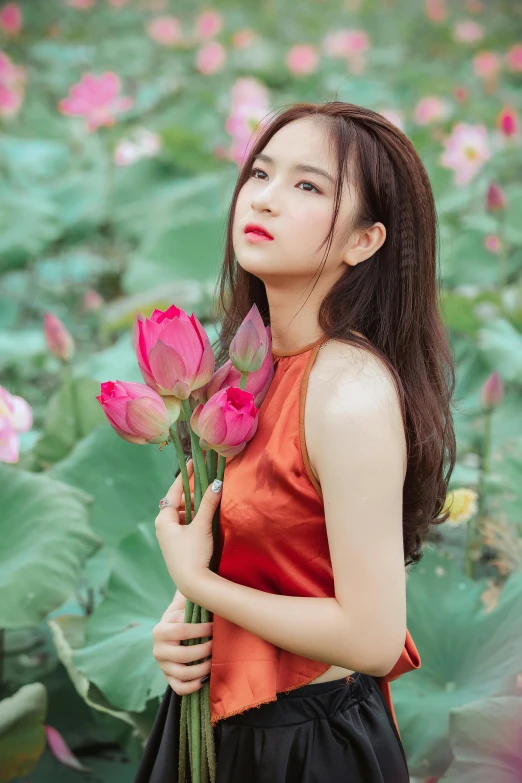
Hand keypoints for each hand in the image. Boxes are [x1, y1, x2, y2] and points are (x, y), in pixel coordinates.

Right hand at [152, 593, 212, 695]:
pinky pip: (179, 688)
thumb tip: (209, 597)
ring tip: (213, 660)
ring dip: (202, 668)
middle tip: (216, 644)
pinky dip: (193, 686)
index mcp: (160, 630)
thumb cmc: (185, 615)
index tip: (215, 626)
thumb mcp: (184, 605)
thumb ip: (193, 600)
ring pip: (183, 673)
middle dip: (205, 650)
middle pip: (184, 655)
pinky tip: (205, 678)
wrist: (173, 629)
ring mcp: (162, 666)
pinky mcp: (168, 678)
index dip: (201, 630)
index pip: (182, 631)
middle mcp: (158, 650)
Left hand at [155, 458, 221, 597]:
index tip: (193, 462)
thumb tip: (216, 482)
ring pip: (184, 513)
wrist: (192, 584)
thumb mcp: (202, 526)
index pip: (174, 491)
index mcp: (164, 519)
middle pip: (180, 502)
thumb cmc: (193, 554)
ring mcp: (170, 536)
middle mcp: (163, 526)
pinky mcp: (177, 545)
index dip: (185, 476)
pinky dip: (196, 518)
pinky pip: (186, 524)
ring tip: (211, 504)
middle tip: (209, 488)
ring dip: (197, 507)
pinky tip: (207, 520)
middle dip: (194, 494)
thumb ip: (209, 503)